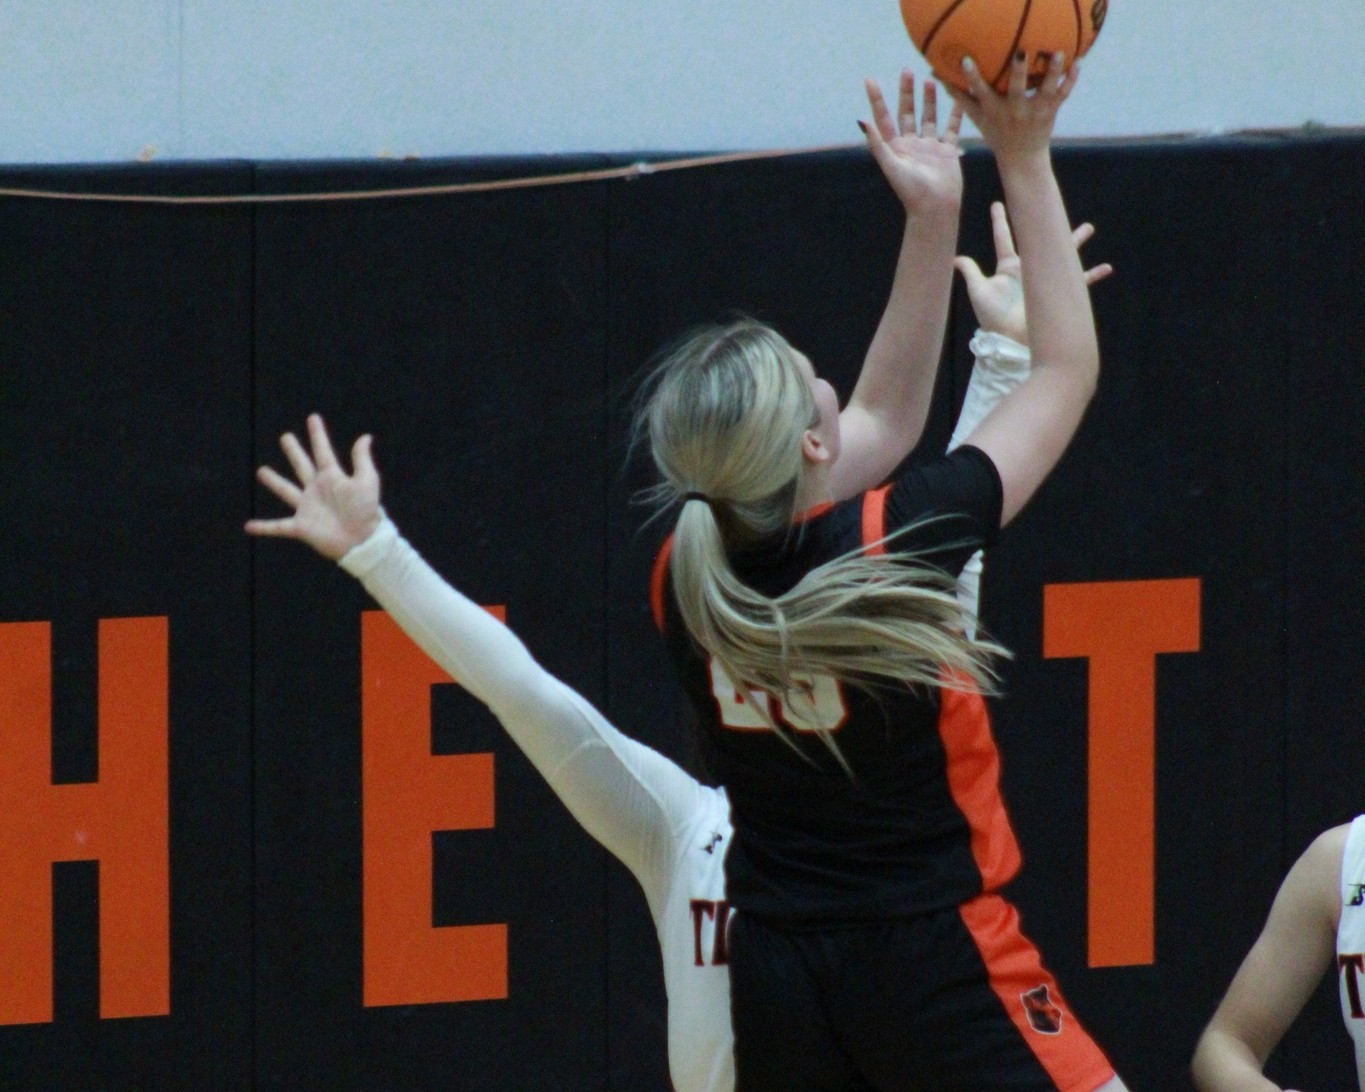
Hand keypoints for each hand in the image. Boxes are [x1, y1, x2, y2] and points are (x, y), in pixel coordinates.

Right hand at [245, 413, 381, 560]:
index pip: (323, 451)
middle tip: (285, 437)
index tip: (313, 418)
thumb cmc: (366, 511)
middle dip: (294, 451)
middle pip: (302, 466)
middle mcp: (317, 490)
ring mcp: (307, 507)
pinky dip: (263, 527)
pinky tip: (248, 526)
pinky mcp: (301, 527)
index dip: (318, 435)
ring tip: (261, 471)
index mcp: (332, 477)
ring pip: (286, 490)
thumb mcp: (367, 481)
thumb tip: (365, 436)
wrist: (363, 540)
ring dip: (274, 481)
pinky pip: (278, 526)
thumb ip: (362, 459)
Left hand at [859, 70, 963, 210]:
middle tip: (907, 70)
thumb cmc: (911, 191)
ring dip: (928, 99)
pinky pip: (951, 128)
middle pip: (907, 113)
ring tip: (929, 79)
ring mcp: (930, 147)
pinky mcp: (947, 151)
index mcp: (895, 148)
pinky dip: (955, 113)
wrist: (935, 208)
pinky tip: (958, 97)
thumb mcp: (891, 165)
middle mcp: (911, 145)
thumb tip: (862, 121)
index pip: (883, 118)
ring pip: (929, 117)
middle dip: (906, 93)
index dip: (876, 99)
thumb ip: (878, 143)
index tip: (870, 80)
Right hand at [950, 51, 1077, 164]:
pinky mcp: (1050, 111)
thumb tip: (937, 75)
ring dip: (1053, 71)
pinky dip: (1071, 79)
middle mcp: (1014, 111)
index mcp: (994, 111)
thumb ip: (959, 96)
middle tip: (1021, 52)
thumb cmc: (996, 133)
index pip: (980, 93)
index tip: (966, 60)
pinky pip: (1063, 94)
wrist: (1022, 159)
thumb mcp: (976, 118)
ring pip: (1045, 90)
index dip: (973, 78)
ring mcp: (1034, 111)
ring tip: (1059, 52)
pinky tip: (1078, 62)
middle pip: (1015, 90)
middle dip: (1018, 72)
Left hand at [954, 201, 1111, 343]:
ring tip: (1088, 228)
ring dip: (1074, 242)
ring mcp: (1043, 280)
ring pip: (1061, 255)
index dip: (1000, 222)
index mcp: (1008, 267)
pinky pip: (1077, 281)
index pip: (1004, 238)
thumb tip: (956, 258)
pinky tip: (1106, 268)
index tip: (998, 204)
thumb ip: (971, 273)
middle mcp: (1028, 269)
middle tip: (1053, 207)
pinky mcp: (1056, 293)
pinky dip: (1091, 275)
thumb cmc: (992, 318)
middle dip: (1045, 224)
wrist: (1010, 340)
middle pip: (1039, 240)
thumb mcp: (979, 292)